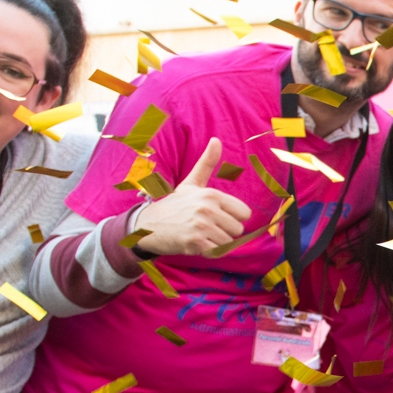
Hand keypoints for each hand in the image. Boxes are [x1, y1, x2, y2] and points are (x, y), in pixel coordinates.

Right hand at [131, 138, 250, 255]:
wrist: (147, 225)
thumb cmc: (174, 205)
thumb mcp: (191, 183)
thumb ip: (206, 163)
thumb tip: (216, 139)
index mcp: (211, 194)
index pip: (244, 213)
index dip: (232, 218)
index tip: (215, 216)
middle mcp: (208, 208)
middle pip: (238, 230)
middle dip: (223, 232)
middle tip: (203, 226)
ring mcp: (201, 225)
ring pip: (228, 243)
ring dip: (215, 243)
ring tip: (198, 234)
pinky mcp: (195, 242)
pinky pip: (217, 252)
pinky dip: (208, 252)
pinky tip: (194, 244)